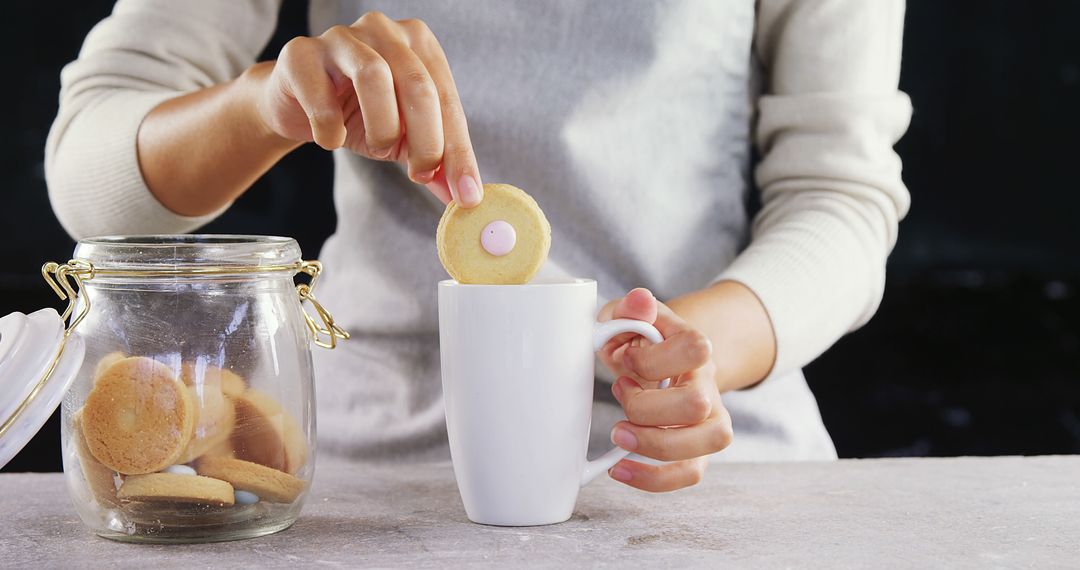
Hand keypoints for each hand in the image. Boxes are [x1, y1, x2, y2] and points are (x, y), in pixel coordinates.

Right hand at [250, 12, 481, 205]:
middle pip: (418, 85)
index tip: (466, 194)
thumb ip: (435, 164)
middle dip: (427, 142)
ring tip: (378, 149)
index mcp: (419, 44)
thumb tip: (463, 196)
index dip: (459, 151)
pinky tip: (333, 141)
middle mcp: (384, 30)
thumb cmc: (359, 115)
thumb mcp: (404, 139)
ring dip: (382, 128)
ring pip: (374, 77)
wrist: (297, 106)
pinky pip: (322, 96)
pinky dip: (331, 130)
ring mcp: (341, 37)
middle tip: (421, 175)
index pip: (447, 99)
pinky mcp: (301, 54)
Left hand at [597, 289, 733, 491]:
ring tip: (619, 435)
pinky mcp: (698, 449)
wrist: (663, 360)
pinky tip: (619, 470)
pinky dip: (654, 479)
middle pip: (699, 404)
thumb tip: (640, 300)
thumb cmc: (640, 340)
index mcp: (694, 346)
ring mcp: (709, 418)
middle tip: (620, 394)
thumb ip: (629, 308)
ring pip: (710, 440)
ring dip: (657, 444)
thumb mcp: (627, 316)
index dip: (651, 361)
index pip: (695, 350)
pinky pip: (692, 473)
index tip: (623, 362)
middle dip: (647, 407)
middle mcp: (708, 382)